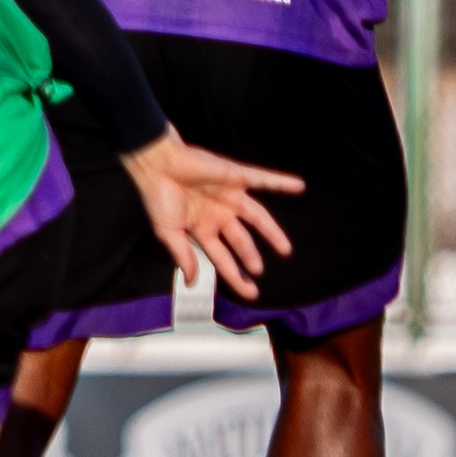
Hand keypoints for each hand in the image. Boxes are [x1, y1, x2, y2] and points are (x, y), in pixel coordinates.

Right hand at [120, 127, 302, 301]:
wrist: (157, 164)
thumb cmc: (158, 196)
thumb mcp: (168, 232)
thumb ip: (183, 256)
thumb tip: (191, 281)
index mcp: (202, 228)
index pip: (222, 257)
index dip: (235, 276)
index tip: (249, 292)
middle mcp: (218, 214)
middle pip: (241, 240)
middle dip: (251, 257)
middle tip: (260, 271)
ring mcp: (229, 196)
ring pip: (258, 217)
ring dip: (272, 232)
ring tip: (286, 250)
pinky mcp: (236, 177)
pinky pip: (263, 179)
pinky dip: (281, 183)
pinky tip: (299, 187)